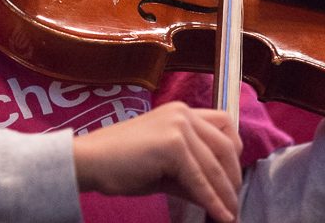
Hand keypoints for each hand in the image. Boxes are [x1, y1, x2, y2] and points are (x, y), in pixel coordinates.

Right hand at [72, 102, 241, 221]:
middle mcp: (183, 113)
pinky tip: (220, 216)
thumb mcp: (165, 168)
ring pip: (215, 166)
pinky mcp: (173, 145)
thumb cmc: (121, 164)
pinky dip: (212, 200)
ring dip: (225, 194)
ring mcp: (178, 126)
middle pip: (225, 145)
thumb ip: (192, 176)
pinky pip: (199, 179)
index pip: (224, 124)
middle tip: (233, 202)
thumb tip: (218, 197)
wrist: (90, 162)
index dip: (233, 151)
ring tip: (229, 215)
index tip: (231, 176)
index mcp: (180, 111)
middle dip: (233, 177)